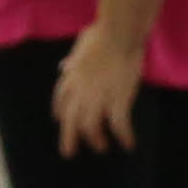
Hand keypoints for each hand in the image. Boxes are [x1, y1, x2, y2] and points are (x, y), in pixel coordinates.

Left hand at [47, 27, 138, 154]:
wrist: (118, 35)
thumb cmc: (102, 34)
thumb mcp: (80, 44)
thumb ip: (72, 58)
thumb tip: (63, 66)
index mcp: (71, 78)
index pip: (60, 100)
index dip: (59, 113)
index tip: (59, 120)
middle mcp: (80, 93)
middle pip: (70, 121)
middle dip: (68, 138)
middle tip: (68, 153)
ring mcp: (98, 98)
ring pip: (91, 128)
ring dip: (95, 140)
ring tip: (101, 148)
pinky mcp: (118, 101)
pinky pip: (118, 125)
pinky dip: (124, 137)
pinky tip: (129, 145)